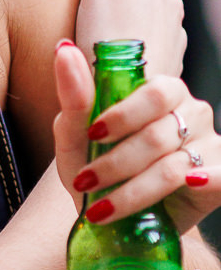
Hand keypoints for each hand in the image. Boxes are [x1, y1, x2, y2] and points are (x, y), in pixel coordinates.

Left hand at [52, 41, 219, 233]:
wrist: (116, 219)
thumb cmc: (96, 168)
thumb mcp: (75, 134)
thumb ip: (74, 93)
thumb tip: (64, 50)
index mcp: (161, 93)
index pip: (153, 93)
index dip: (123, 116)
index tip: (92, 136)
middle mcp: (190, 113)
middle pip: (158, 135)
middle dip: (116, 163)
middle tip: (86, 181)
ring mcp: (208, 145)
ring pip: (172, 167)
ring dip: (131, 192)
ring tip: (101, 209)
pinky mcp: (220, 177)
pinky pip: (218, 178)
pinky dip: (204, 183)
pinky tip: (183, 191)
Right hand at [74, 0, 185, 79]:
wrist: (127, 102)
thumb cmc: (106, 42)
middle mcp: (167, 0)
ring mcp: (171, 30)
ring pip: (141, 6)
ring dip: (123, 9)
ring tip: (97, 26)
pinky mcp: (167, 57)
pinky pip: (145, 34)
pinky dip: (131, 35)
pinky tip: (114, 48)